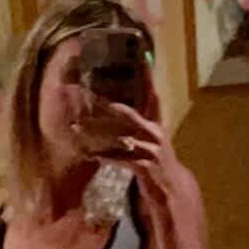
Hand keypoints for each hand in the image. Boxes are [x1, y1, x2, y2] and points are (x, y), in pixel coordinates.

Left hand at [71, 82, 185, 206]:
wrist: (172, 192)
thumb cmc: (157, 163)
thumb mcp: (152, 140)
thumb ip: (140, 123)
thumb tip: (120, 106)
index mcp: (157, 125)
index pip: (152, 95)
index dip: (147, 77)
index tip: (141, 57)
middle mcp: (155, 134)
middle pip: (128, 114)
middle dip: (106, 105)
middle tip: (87, 95)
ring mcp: (152, 151)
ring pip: (119, 137)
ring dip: (96, 133)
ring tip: (76, 127)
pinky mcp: (146, 168)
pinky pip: (121, 159)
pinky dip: (105, 156)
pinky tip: (91, 154)